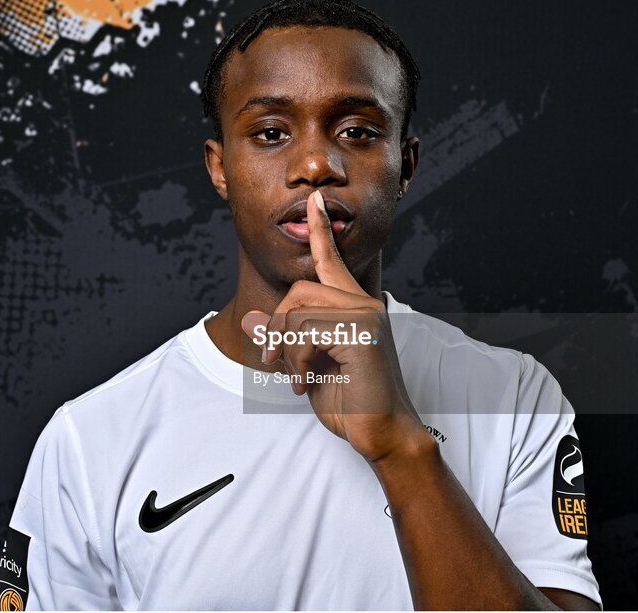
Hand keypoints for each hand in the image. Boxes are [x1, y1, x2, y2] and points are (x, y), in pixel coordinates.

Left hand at [240, 190, 427, 462]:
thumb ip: (287, 342)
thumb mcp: (309, 367)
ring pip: (298, 312)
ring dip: (286, 351)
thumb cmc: (352, 402)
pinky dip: (295, 361)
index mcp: (354, 308)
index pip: (333, 261)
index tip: (314, 203)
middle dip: (277, 326)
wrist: (383, 433)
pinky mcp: (361, 334)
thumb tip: (254, 322)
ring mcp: (365, 317)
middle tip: (274, 359)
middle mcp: (363, 305)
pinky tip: (306, 383)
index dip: (320, 232)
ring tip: (297, 378)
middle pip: (300, 290)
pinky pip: (305, 332)